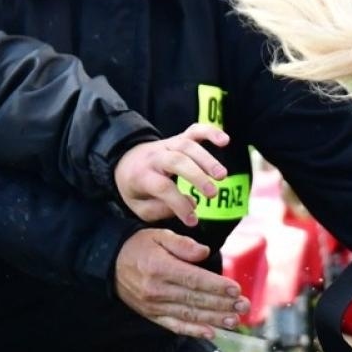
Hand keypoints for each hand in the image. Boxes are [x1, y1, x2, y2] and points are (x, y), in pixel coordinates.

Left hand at [114, 123, 229, 225]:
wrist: (125, 162)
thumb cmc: (136, 189)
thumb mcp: (138, 207)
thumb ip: (159, 210)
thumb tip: (189, 204)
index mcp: (141, 176)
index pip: (162, 187)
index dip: (179, 204)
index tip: (193, 221)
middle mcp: (154, 157)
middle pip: (176, 161)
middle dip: (196, 176)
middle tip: (213, 194)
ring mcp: (167, 145)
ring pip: (187, 146)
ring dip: (207, 159)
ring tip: (223, 176)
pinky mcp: (178, 138)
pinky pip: (194, 131)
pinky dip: (210, 132)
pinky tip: (225, 140)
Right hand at [114, 229, 247, 338]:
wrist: (109, 263)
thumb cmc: (139, 246)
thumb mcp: (159, 235)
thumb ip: (183, 244)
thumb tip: (204, 253)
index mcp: (160, 268)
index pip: (194, 279)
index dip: (216, 286)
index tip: (235, 289)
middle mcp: (157, 290)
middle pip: (195, 299)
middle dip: (222, 304)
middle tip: (244, 306)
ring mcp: (154, 305)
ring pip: (189, 315)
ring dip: (214, 319)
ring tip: (235, 320)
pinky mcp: (151, 314)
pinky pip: (174, 325)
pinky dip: (193, 331)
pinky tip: (210, 333)